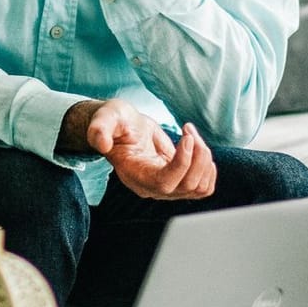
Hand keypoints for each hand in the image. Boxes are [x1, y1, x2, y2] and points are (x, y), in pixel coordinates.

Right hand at [77, 99, 216, 200]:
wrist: (123, 128)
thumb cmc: (116, 123)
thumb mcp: (105, 118)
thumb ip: (98, 129)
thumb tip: (101, 142)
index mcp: (134, 175)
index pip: (164, 183)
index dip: (182, 163)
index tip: (187, 137)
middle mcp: (151, 188)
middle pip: (187, 186)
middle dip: (198, 156)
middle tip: (189, 130)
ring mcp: (167, 187)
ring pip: (200, 187)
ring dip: (204, 159)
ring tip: (191, 134)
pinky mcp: (179, 182)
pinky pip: (204, 187)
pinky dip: (208, 167)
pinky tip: (197, 146)